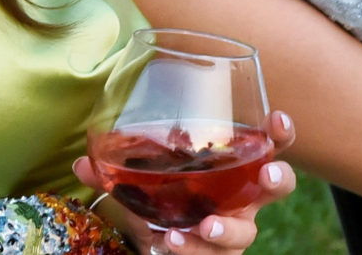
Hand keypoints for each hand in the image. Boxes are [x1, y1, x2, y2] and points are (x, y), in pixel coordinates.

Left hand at [76, 111, 296, 252]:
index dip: (279, 133)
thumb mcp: (142, 179)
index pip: (267, 144)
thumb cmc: (164, 198)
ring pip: (244, 232)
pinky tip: (170, 241)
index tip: (277, 120)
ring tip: (204, 225)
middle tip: (267, 174)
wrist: (157, 240)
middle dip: (277, 178)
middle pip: (275, 186)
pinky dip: (190, 249)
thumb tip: (81, 162)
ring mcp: (233, 230)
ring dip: (225, 228)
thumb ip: (113, 170)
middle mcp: (242, 197)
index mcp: (233, 165)